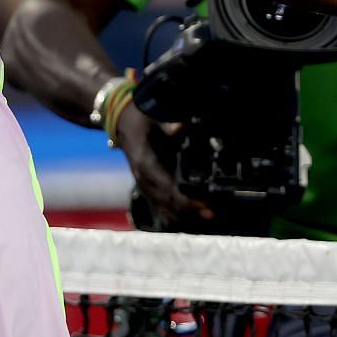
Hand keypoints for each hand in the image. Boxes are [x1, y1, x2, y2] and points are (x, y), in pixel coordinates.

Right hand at [113, 104, 213, 227]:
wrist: (125, 123)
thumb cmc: (142, 119)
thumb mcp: (152, 117)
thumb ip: (167, 125)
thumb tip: (181, 127)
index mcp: (144, 162)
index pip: (165, 186)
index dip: (183, 198)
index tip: (202, 204)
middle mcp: (142, 177)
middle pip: (165, 200)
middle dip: (188, 210)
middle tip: (212, 214)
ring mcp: (143, 184)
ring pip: (161, 206)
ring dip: (183, 214)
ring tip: (206, 217)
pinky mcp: (146, 186)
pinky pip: (158, 205)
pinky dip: (172, 213)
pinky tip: (188, 220)